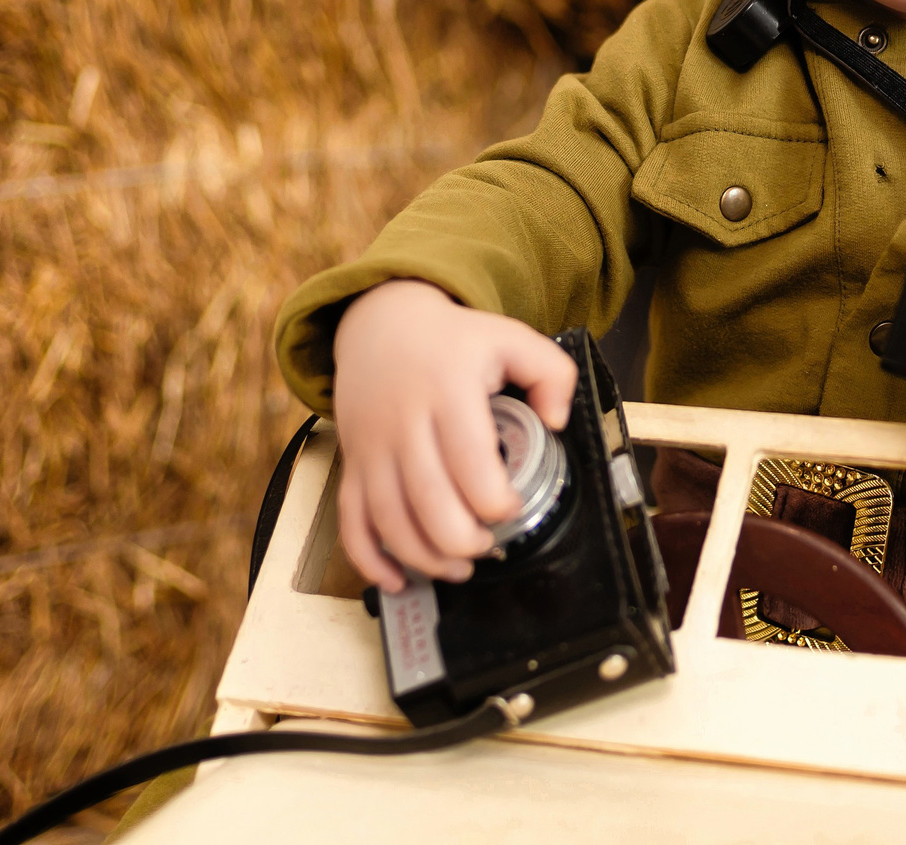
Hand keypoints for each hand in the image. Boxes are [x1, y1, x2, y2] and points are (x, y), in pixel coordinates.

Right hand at [330, 279, 577, 590]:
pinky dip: (369, 560)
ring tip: (459, 566)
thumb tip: (556, 423)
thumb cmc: (454, 341)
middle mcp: (404, 423)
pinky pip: (349, 521)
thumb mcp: (510, 337)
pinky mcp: (352, 464)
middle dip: (461, 540)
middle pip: (427, 502)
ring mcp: (372, 447)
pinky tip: (398, 580)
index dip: (494, 501)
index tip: (512, 508)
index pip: (469, 463)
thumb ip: (551, 372)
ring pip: (388, 520)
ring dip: (424, 557)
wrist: (380, 324)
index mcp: (448, 392)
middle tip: (487, 545)